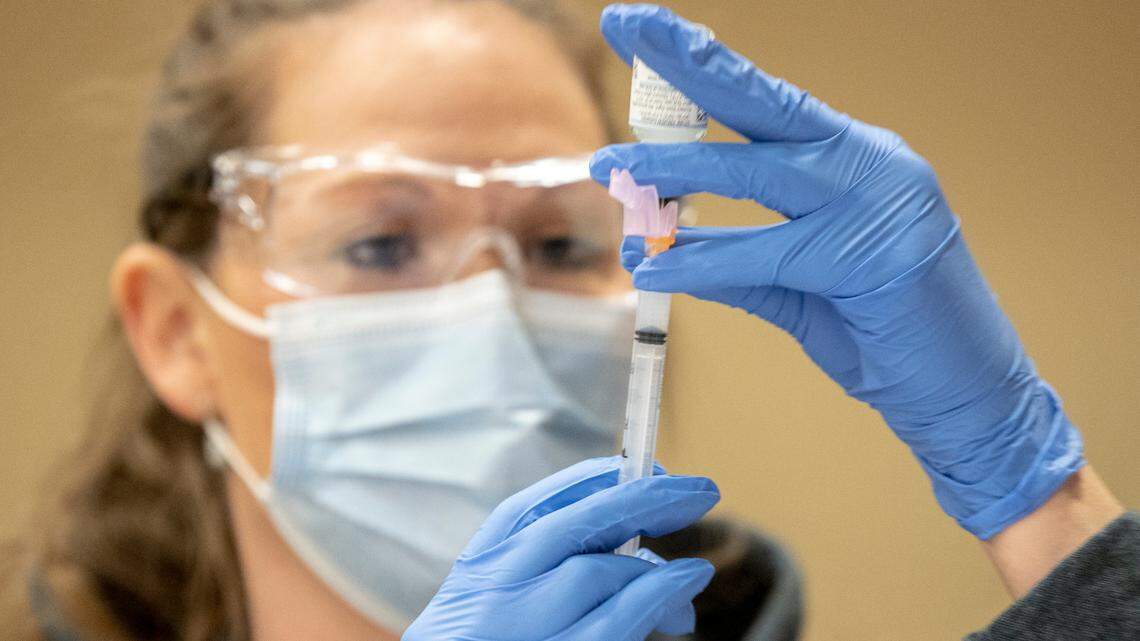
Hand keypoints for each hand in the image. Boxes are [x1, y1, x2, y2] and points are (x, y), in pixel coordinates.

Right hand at [402, 457, 718, 640]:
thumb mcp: (490, 604)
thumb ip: (543, 566)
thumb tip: (631, 543)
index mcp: (479, 566)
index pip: (540, 504)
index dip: (603, 480)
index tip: (650, 471)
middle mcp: (493, 589)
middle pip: (577, 523)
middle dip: (646, 499)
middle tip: (702, 491)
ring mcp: (516, 628)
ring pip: (597, 572)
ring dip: (656, 568)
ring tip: (691, 576)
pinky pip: (611, 624)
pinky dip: (654, 598)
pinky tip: (681, 594)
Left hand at [590, 4, 1083, 538]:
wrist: (965, 396)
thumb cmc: (884, 333)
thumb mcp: (800, 284)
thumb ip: (738, 256)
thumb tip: (663, 242)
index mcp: (856, 158)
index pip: (768, 101)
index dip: (705, 67)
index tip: (646, 30)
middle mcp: (871, 164)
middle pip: (766, 102)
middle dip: (691, 63)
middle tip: (627, 24)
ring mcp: (880, 204)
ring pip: (755, 172)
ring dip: (674, 172)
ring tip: (613, 170)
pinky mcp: (873, 257)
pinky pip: (764, 254)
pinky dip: (702, 261)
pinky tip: (655, 265)